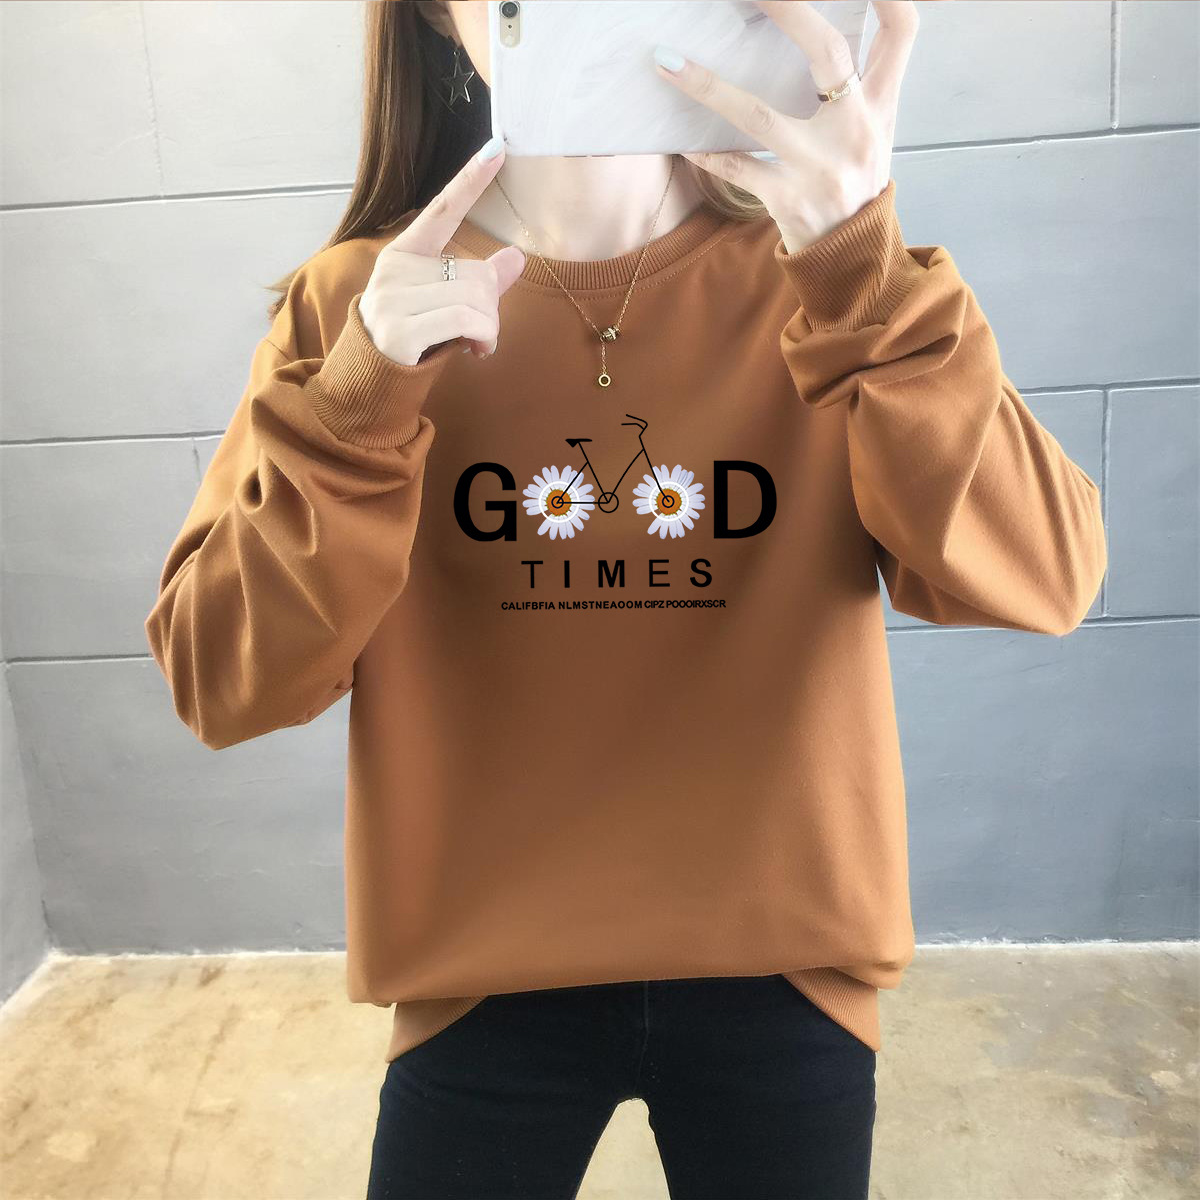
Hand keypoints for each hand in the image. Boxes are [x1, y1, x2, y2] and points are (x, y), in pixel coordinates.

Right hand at [359, 142, 525, 363]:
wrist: (372, 379)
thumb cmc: (413, 336)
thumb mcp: (444, 301)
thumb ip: (479, 280)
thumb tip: (517, 257)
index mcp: (405, 254)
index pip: (442, 209)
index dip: (470, 180)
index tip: (498, 148)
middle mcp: (395, 270)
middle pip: (476, 273)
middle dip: (490, 306)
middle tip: (480, 329)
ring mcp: (394, 300)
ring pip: (475, 298)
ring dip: (489, 327)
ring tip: (476, 342)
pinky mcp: (401, 330)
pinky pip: (466, 320)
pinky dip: (484, 337)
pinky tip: (475, 351)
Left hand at [653, 1, 919, 252]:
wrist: (854, 260)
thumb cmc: (856, 183)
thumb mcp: (874, 131)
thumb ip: (859, 83)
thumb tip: (819, 33)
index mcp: (881, 105)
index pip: (901, 31)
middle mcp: (857, 130)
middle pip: (827, 52)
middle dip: (786, 10)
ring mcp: (821, 167)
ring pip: (758, 115)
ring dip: (707, 85)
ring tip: (666, 61)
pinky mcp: (789, 200)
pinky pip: (736, 169)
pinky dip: (706, 154)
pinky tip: (682, 140)